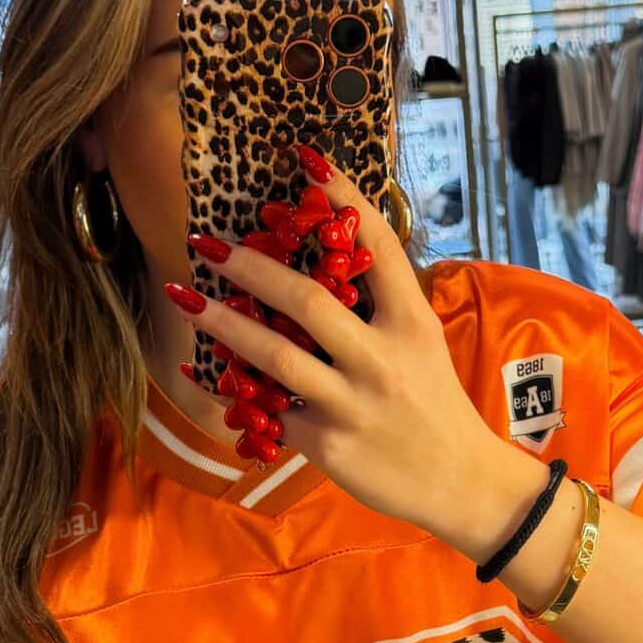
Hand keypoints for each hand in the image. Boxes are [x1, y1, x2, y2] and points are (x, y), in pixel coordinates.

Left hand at [167, 148, 522, 547]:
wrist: (459, 482)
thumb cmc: (435, 405)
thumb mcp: (421, 344)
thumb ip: (379, 308)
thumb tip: (328, 263)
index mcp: (411, 323)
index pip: (379, 246)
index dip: (343, 198)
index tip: (306, 161)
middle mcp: (382, 358)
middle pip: (307, 300)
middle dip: (251, 268)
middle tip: (208, 244)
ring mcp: (351, 404)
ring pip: (275, 356)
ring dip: (222, 323)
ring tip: (184, 295)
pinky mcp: (326, 443)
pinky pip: (267, 409)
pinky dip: (230, 388)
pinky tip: (198, 369)